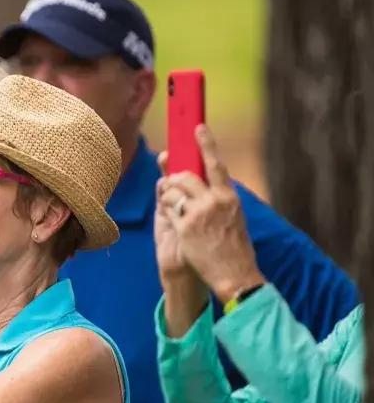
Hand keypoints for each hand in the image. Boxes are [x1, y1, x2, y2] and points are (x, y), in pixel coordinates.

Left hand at [157, 125, 264, 303]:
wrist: (235, 275)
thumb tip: (199, 184)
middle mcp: (215, 202)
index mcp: (229, 197)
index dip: (206, 144)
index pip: (216, 164)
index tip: (197, 127)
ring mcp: (198, 214)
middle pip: (184, 176)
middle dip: (175, 179)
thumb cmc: (233, 248)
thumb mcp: (232, 217)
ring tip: (176, 209)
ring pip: (172, 190)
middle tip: (174, 186)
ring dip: (168, 196)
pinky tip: (175, 221)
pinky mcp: (185, 227)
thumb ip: (216, 199)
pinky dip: (167, 210)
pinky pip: (168, 208)